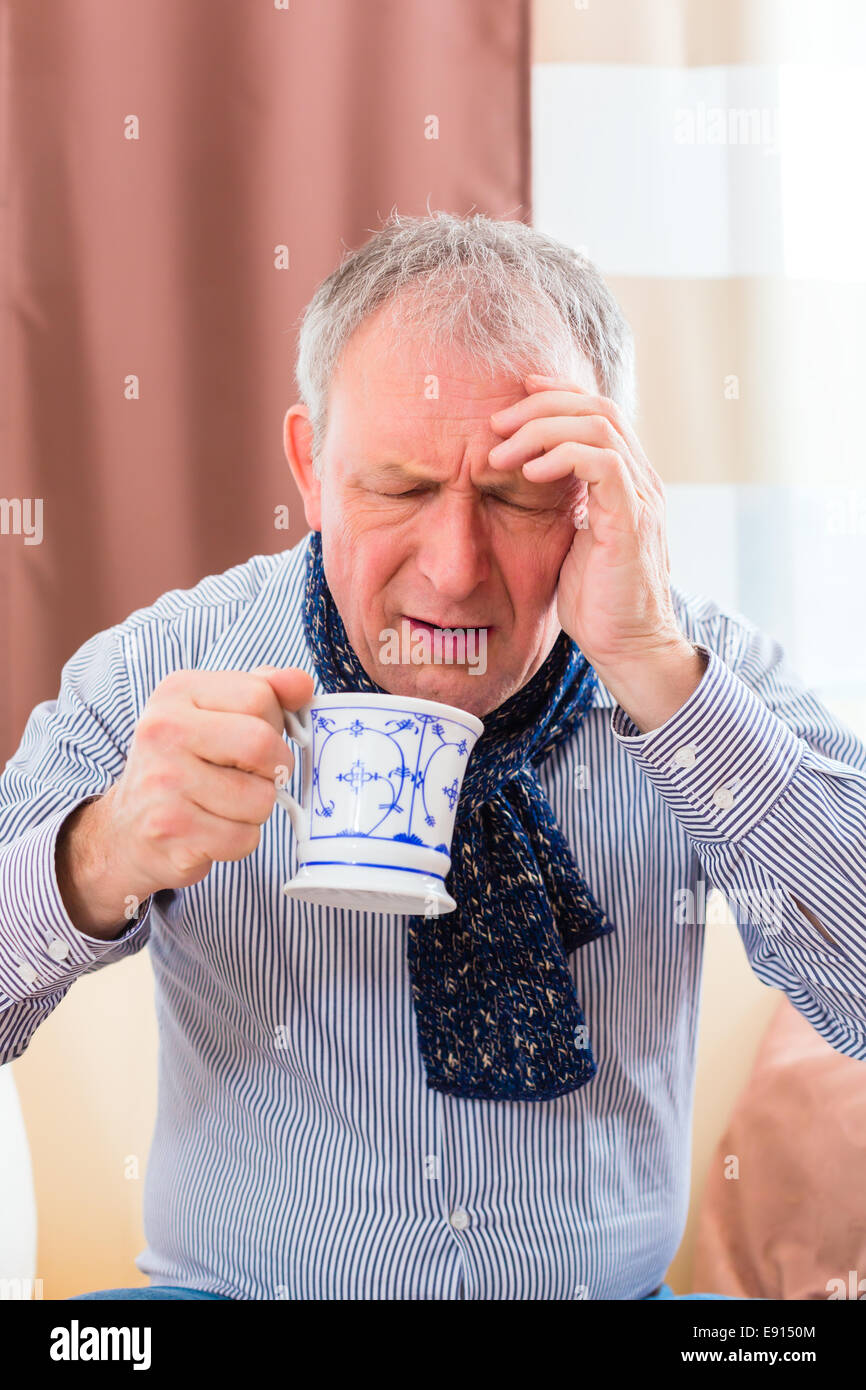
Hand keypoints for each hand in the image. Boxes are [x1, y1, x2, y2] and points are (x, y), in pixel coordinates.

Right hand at [57, 665, 313, 935]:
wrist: (127, 830)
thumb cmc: (184, 766)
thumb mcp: (215, 714)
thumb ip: (263, 690)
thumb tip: (302, 684)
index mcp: (177, 691)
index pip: (260, 696)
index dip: (273, 724)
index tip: (250, 740)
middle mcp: (163, 731)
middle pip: (263, 746)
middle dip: (273, 769)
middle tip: (251, 777)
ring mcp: (163, 782)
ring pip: (261, 799)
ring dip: (255, 809)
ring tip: (223, 805)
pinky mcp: (171, 830)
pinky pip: (244, 838)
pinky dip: (239, 841)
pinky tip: (211, 831)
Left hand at [488, 374, 703, 730]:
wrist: (626, 645)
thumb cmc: (596, 600)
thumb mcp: (571, 539)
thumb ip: (561, 503)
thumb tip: (526, 477)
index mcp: (626, 480)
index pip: (598, 412)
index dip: (557, 395)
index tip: (516, 395)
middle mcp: (640, 480)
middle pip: (597, 407)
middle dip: (540, 406)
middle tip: (496, 424)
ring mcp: (640, 498)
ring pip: (598, 426)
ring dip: (541, 430)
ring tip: (502, 454)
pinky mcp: (631, 521)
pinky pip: (602, 464)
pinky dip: (562, 457)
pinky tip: (529, 473)